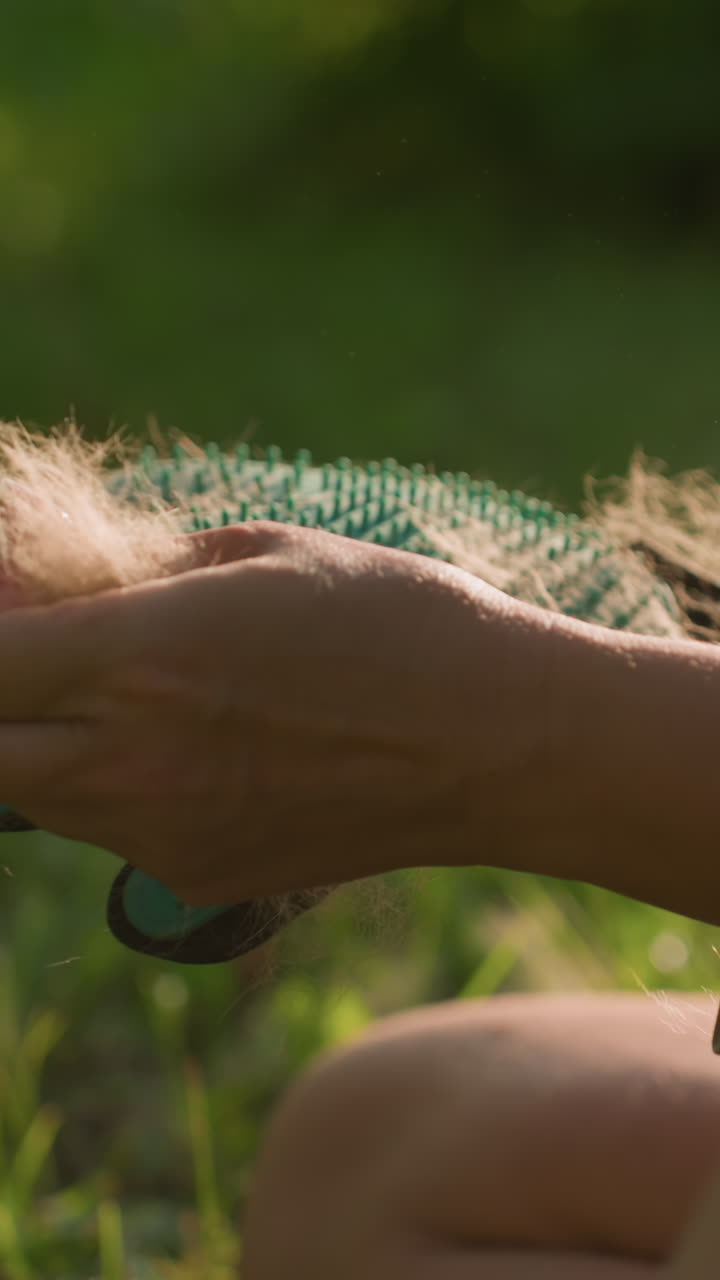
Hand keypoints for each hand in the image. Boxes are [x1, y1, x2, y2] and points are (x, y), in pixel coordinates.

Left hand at [0, 521, 541, 905]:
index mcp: (138, 658)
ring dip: (41, 744)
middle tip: (40, 658)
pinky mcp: (198, 880)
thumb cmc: (395, 620)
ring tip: (124, 695)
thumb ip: (140, 568)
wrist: (497, 742)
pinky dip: (113, 790)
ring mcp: (160, 836)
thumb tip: (59, 584)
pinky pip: (110, 835)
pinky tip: (195, 750)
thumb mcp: (263, 552)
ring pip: (34, 798)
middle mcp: (130, 761)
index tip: (10, 609)